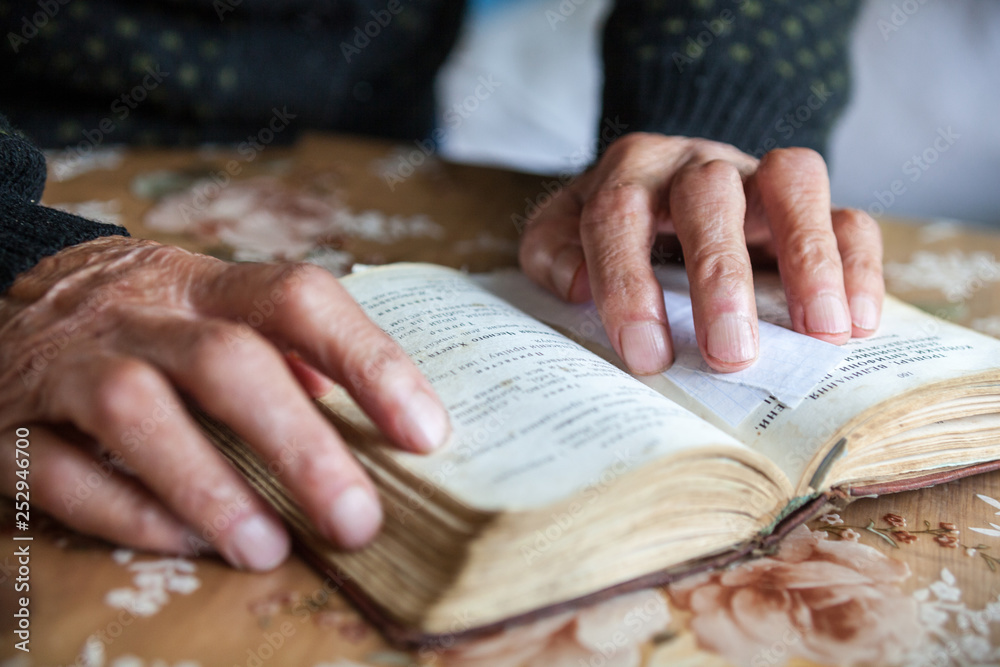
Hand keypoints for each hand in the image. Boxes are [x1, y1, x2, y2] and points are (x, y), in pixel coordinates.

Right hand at [0, 237, 449, 569]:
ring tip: (270, 549)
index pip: (297, 298)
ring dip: (209, 486)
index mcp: (203, 282)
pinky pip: (60, 470)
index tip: (425, 433)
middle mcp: (138, 313)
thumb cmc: (138, 318)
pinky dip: (127, 511)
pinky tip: (186, 543)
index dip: (367, 361)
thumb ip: (281, 347)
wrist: (2, 297)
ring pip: (134, 410)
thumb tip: (362, 404)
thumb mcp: (206, 305)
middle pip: (225, 361)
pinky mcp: (9, 423)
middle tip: (357, 519)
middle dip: (298, 445)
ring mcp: (67, 363)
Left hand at [519, 134, 883, 373]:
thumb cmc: (612, 231)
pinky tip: (857, 324)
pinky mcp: (811, 204)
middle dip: (720, 277)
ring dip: (809, 259)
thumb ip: (551, 253)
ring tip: (820, 334)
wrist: (666, 191)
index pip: (618, 214)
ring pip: (794, 182)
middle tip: (730, 355)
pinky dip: (859, 266)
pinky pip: (848, 216)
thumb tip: (577, 283)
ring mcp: (758, 177)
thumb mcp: (563, 236)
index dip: (628, 285)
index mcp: (629, 172)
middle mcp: (696, 164)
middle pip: (708, 195)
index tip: (646, 356)